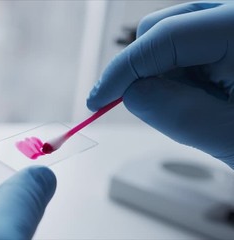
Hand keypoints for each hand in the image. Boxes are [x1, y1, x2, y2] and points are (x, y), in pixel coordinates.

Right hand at [87, 2, 233, 167]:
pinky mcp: (226, 35)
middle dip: (145, 71)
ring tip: (196, 107)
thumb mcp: (232, 137)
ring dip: (163, 75)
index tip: (97, 101)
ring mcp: (230, 24)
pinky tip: (203, 96)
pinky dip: (179, 74)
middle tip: (156, 109)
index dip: (121, 71)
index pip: (164, 37)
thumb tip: (129, 93)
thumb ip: (175, 113)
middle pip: (162, 28)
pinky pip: (184, 47)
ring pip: (169, 37)